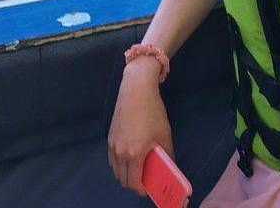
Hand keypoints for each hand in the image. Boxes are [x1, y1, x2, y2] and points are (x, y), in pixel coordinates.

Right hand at [107, 67, 174, 195]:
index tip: (148, 188)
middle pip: (122, 179)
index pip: (133, 182)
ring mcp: (112, 144)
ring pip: (115, 169)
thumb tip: (169, 166)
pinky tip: (129, 154)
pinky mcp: (110, 136)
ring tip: (137, 167)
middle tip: (144, 178)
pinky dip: (119, 162)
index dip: (141, 189)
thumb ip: (166, 153)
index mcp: (134, 154)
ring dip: (125, 173)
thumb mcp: (164, 133)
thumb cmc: (152, 111)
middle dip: (133, 183)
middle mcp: (120, 152)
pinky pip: (112, 158)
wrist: (136, 90)